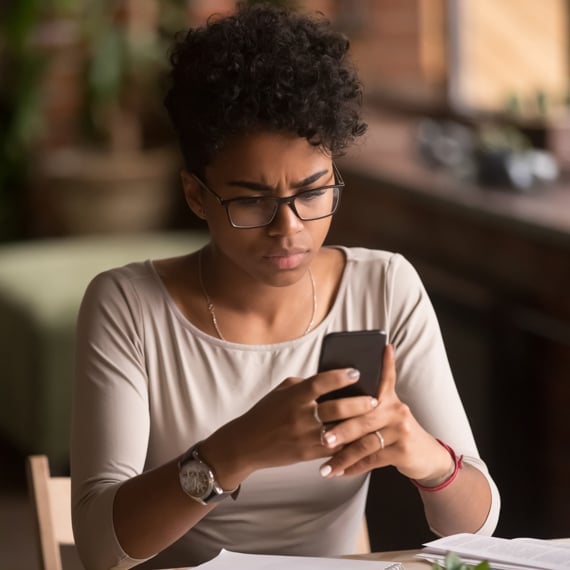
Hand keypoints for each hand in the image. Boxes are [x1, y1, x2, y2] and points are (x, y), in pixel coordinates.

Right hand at [199, 366, 376, 488]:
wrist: (246, 444)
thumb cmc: (265, 413)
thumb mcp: (281, 392)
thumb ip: (304, 385)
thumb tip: (330, 379)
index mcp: (294, 396)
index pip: (320, 382)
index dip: (340, 376)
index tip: (356, 372)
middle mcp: (300, 415)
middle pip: (336, 408)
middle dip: (359, 404)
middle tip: (375, 400)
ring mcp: (304, 436)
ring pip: (339, 431)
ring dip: (359, 425)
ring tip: (373, 420)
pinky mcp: (307, 454)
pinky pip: (333, 449)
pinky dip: (348, 444)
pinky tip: (361, 439)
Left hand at [317, 345, 452, 481]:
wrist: (425, 455)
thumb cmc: (394, 431)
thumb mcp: (386, 413)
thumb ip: (365, 404)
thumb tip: (333, 395)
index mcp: (389, 398)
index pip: (385, 376)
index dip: (385, 362)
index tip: (381, 347)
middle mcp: (396, 410)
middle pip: (363, 417)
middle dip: (340, 429)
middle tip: (321, 438)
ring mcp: (401, 430)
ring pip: (365, 443)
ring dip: (343, 456)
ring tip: (325, 466)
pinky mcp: (403, 450)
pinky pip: (373, 459)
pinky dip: (354, 467)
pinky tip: (339, 473)